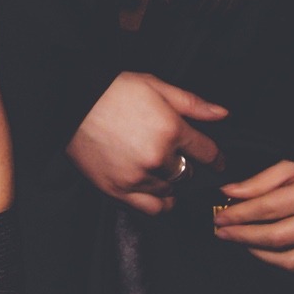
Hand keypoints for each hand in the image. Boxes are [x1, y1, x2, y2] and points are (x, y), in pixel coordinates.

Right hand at [66, 73, 227, 212]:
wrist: (72, 101)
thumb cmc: (111, 91)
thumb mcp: (156, 86)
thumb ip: (192, 104)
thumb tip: (222, 114)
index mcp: (170, 130)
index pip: (206, 153)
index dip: (216, 158)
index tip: (217, 162)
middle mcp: (157, 158)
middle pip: (187, 173)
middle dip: (186, 165)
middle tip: (176, 157)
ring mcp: (137, 177)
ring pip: (170, 191)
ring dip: (170, 182)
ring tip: (160, 171)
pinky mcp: (117, 190)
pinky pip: (149, 208)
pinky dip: (158, 203)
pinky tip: (156, 192)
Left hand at [210, 160, 293, 270]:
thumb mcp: (293, 165)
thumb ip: (260, 181)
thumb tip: (228, 193)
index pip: (269, 207)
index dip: (239, 215)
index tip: (219, 217)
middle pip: (276, 236)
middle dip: (242, 236)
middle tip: (221, 232)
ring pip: (287, 258)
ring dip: (256, 252)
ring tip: (238, 240)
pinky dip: (274, 260)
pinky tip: (259, 248)